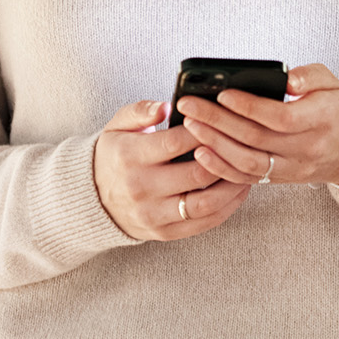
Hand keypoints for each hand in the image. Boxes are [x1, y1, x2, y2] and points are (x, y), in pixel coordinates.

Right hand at [93, 99, 248, 240]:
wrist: (91, 199)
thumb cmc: (114, 154)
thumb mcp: (117, 125)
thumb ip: (141, 111)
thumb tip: (166, 106)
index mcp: (129, 156)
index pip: (176, 142)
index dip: (205, 130)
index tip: (223, 120)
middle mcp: (140, 187)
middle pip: (196, 173)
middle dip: (225, 156)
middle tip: (243, 143)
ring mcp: (152, 214)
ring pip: (205, 203)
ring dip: (232, 186)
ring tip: (247, 168)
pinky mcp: (163, 233)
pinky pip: (203, 223)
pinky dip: (227, 208)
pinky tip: (238, 191)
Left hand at [182, 64, 338, 189]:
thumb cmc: (338, 110)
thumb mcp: (333, 83)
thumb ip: (310, 76)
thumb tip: (286, 79)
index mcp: (320, 119)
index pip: (280, 117)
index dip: (249, 106)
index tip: (223, 93)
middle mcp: (305, 148)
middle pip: (255, 138)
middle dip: (217, 121)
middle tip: (190, 105)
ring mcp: (291, 167)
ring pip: (248, 162)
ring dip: (215, 144)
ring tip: (190, 126)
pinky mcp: (280, 179)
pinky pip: (247, 178)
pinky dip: (221, 168)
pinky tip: (201, 152)